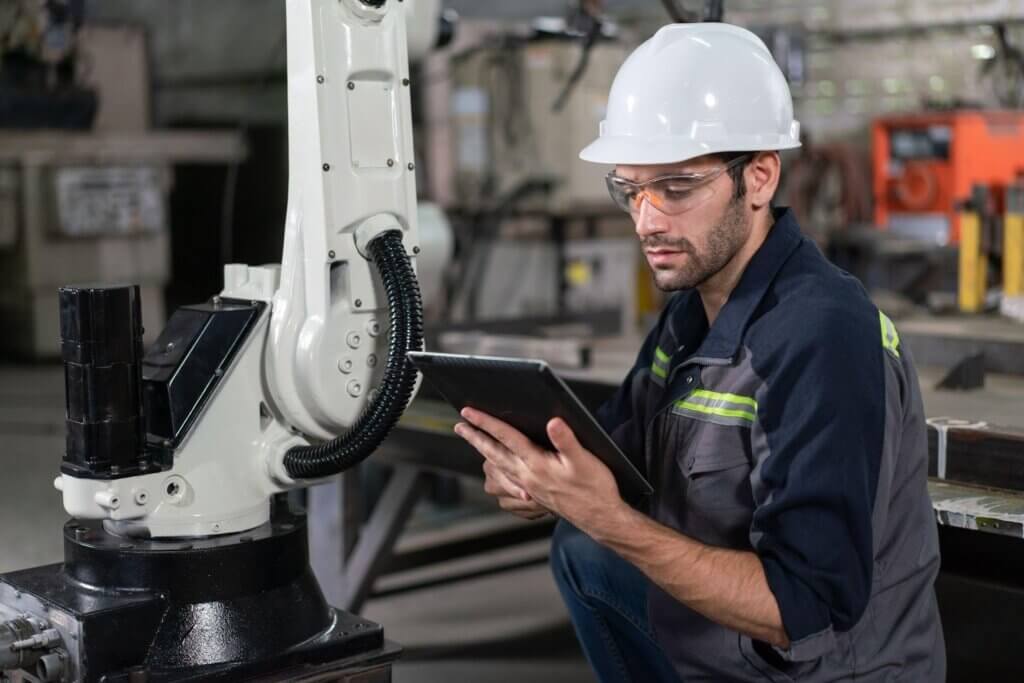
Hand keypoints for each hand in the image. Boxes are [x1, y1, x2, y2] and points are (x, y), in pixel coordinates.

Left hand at [454, 408, 624, 533]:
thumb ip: (566, 441)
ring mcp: (528, 487)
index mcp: (537, 465)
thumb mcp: (585, 461)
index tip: (469, 412)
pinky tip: (498, 466)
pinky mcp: (534, 493)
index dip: (487, 423)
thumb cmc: (594, 489)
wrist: (600, 518)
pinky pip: (507, 479)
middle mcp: (527, 476)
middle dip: (475, 438)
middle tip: (459, 426)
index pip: (506, 438)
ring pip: (498, 467)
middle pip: (493, 453)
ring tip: (474, 441)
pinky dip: (497, 468)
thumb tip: (553, 422)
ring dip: (484, 452)